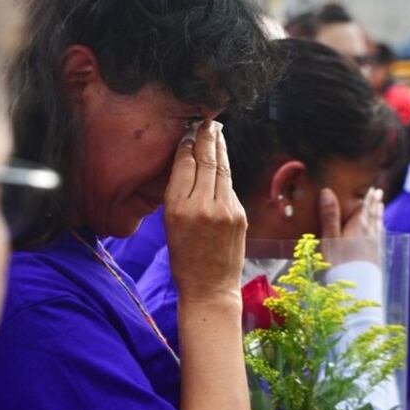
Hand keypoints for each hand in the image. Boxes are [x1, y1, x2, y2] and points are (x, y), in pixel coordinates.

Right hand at [164, 120, 246, 302]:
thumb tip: (189, 164)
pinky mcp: (239, 216)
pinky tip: (222, 162)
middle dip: (206, 139)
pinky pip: (230, 188)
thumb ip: (179, 195)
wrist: (209, 288)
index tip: (189, 133)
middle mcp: (201, 206)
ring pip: (222, 170)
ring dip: (219, 149)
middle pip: (206, 162)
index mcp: (178, 208)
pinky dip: (225, 173)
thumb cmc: (185, 258)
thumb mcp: (171, 225)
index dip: (187, 146)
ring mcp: (224, 210)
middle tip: (207, 122)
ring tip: (216, 133)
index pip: (184, 166)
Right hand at [318, 187, 382, 263]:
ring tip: (381, 208)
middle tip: (379, 193)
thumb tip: (327, 191)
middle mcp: (369, 235)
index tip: (371, 188)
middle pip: (373, 216)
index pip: (363, 209)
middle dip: (375, 204)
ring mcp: (374, 248)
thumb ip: (329, 216)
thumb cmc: (339, 264)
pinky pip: (380, 239)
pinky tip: (380, 234)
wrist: (357, 289)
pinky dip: (380, 231)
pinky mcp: (376, 259)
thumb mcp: (330, 239)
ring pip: (378, 227)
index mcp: (358, 228)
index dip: (367, 198)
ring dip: (379, 215)